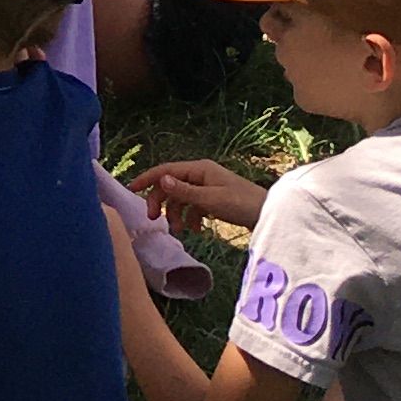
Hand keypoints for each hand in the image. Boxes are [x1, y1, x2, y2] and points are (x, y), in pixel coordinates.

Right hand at [132, 156, 271, 233]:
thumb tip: (160, 179)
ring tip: (180, 231)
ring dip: (177, 214)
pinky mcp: (215, 200)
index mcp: (199, 169)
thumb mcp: (210, 200)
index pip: (166, 170)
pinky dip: (191, 218)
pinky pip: (194, 207)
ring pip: (181, 198)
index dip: (146, 179)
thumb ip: (184, 192)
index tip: (130, 190)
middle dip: (162, 202)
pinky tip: (196, 230)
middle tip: (155, 220)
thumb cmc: (241, 204)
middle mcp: (202, 175)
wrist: (270, 214)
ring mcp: (208, 187)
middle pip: (171, 185)